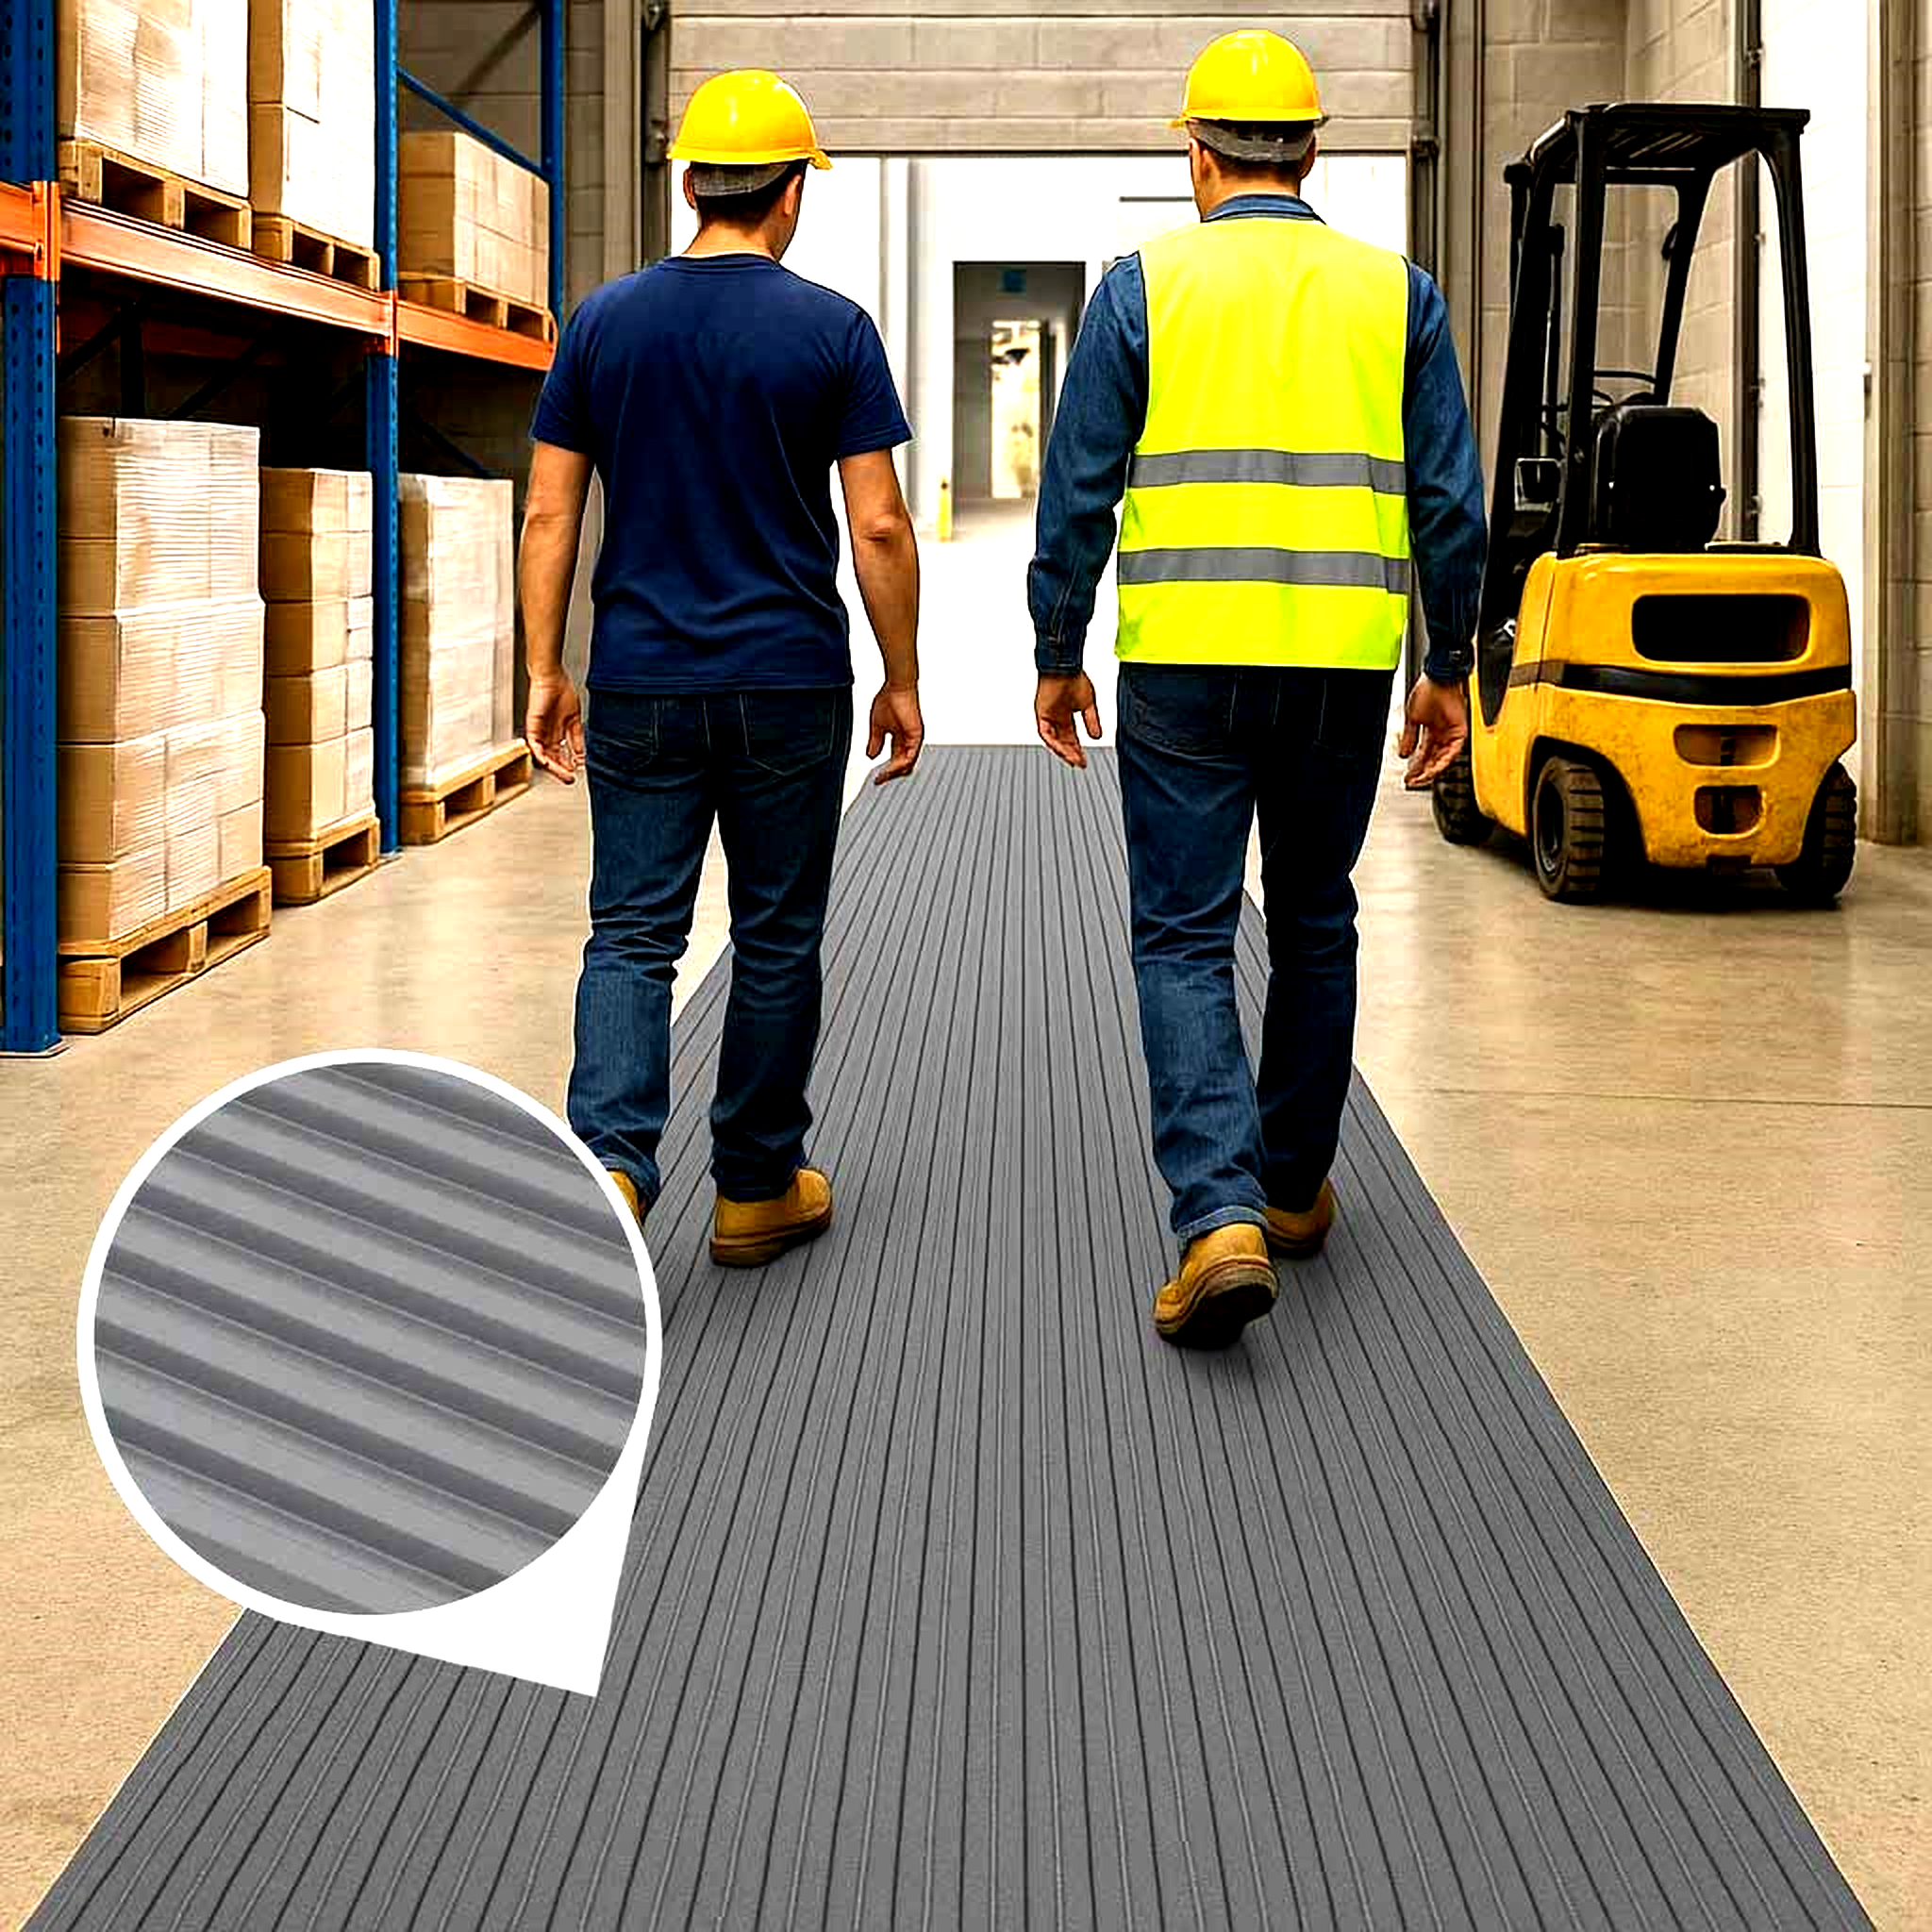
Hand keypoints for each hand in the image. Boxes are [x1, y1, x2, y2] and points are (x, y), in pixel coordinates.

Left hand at [525, 673, 583, 783]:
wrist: (552, 678)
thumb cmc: (561, 692)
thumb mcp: (574, 720)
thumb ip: (577, 738)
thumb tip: (581, 754)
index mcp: (556, 733)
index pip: (560, 755)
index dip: (567, 765)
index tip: (576, 772)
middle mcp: (547, 735)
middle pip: (552, 758)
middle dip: (561, 770)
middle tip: (570, 779)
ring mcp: (539, 732)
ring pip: (543, 755)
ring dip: (553, 766)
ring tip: (563, 774)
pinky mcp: (532, 726)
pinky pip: (533, 745)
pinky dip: (540, 755)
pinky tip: (548, 762)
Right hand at [867, 682, 923, 783]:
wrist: (897, 686)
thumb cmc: (889, 700)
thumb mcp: (877, 726)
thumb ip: (875, 742)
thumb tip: (871, 756)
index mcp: (900, 739)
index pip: (895, 761)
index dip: (886, 772)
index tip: (876, 779)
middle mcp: (908, 741)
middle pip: (903, 767)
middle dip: (890, 775)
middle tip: (879, 780)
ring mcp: (914, 739)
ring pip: (908, 764)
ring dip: (895, 772)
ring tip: (883, 775)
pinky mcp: (917, 735)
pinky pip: (911, 756)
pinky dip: (900, 764)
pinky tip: (891, 767)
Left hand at [1035, 672, 1101, 769]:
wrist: (1066, 666)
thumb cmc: (1074, 679)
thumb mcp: (1088, 705)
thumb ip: (1091, 721)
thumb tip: (1098, 737)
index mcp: (1065, 716)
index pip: (1071, 738)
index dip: (1077, 750)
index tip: (1083, 760)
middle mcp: (1055, 718)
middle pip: (1062, 742)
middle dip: (1071, 754)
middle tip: (1079, 763)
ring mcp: (1047, 717)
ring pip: (1053, 740)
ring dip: (1063, 751)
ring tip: (1073, 760)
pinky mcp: (1041, 714)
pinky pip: (1045, 733)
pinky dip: (1053, 742)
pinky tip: (1062, 749)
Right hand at [1397, 674, 1468, 789]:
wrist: (1437, 678)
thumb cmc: (1426, 691)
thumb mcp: (1412, 719)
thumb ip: (1409, 738)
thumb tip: (1403, 755)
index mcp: (1431, 730)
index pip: (1423, 754)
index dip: (1415, 766)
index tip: (1408, 777)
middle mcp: (1442, 733)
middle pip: (1433, 759)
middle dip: (1422, 772)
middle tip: (1413, 782)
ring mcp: (1452, 733)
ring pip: (1443, 758)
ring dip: (1432, 770)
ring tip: (1421, 779)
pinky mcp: (1460, 730)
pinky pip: (1454, 751)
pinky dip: (1444, 760)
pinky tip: (1433, 768)